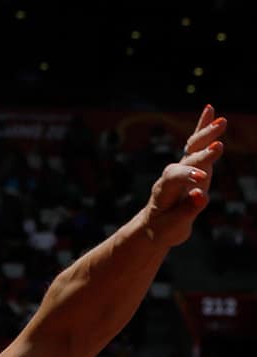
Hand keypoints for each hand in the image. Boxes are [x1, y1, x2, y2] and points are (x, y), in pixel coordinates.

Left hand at [143, 104, 226, 247]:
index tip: (202, 179)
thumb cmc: (162, 229)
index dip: (189, 177)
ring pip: (193, 148)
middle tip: (218, 147)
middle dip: (202, 154)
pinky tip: (210, 108)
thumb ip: (187, 211)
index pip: (177, 178)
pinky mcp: (191, 166)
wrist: (154, 226)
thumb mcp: (173, 227)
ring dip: (206, 135)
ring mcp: (182, 168)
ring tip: (221, 121)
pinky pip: (197, 145)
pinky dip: (203, 128)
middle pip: (187, 160)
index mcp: (164, 190)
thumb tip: (200, 195)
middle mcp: (172, 175)